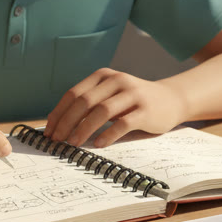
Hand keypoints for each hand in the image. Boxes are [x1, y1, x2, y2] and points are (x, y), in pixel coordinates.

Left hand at [45, 68, 185, 146]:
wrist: (171, 99)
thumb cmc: (134, 102)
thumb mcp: (111, 95)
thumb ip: (90, 104)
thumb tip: (59, 125)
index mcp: (104, 76)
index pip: (73, 94)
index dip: (59, 113)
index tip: (49, 132)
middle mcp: (116, 81)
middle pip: (84, 102)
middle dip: (67, 122)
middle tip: (58, 140)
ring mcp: (132, 94)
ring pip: (101, 111)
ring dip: (84, 129)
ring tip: (74, 144)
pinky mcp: (145, 110)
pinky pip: (123, 123)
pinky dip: (108, 134)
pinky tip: (99, 145)